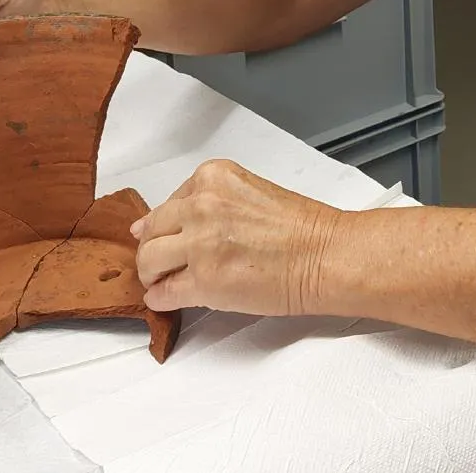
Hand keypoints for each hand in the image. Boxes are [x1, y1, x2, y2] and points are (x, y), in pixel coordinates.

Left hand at [131, 159, 341, 316]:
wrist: (326, 255)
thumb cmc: (301, 228)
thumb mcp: (247, 193)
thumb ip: (205, 203)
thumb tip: (150, 224)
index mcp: (212, 177)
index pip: (167, 203)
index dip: (167, 228)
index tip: (174, 240)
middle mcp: (201, 205)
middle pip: (151, 232)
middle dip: (154, 250)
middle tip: (166, 265)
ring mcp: (199, 243)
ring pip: (149, 261)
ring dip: (154, 275)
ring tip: (169, 282)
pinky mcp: (203, 281)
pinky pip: (163, 293)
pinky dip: (161, 300)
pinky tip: (172, 299)